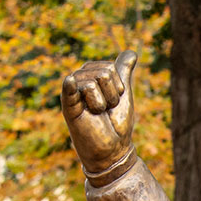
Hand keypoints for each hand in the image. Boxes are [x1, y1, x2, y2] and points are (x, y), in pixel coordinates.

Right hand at [62, 50, 137, 174]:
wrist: (112, 149)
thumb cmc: (116, 121)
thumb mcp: (123, 94)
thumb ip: (124, 72)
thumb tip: (131, 52)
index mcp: (91, 75)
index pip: (111, 67)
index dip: (119, 86)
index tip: (114, 101)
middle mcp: (80, 80)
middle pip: (104, 72)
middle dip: (112, 94)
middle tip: (106, 109)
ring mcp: (73, 92)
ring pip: (94, 81)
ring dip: (104, 102)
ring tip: (98, 113)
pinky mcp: (69, 107)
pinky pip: (70, 89)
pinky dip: (71, 85)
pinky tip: (70, 81)